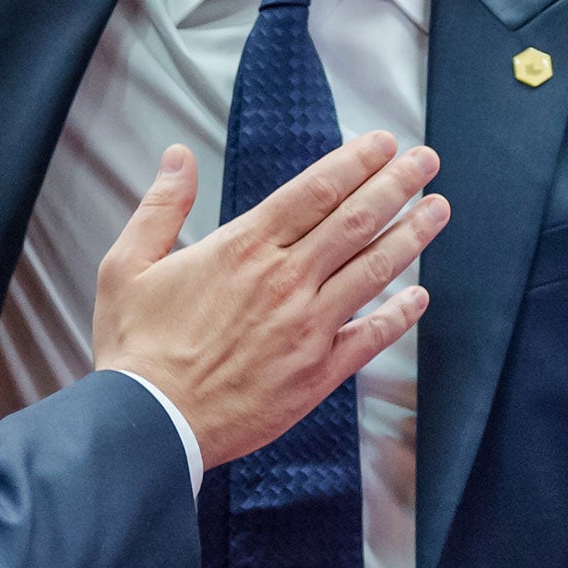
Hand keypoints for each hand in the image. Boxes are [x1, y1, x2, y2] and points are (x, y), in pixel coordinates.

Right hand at [93, 133, 447, 469]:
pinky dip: (398, 316)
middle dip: (397, 185)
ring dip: (411, 236)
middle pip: (355, 220)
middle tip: (426, 160)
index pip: (315, 191)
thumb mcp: (129, 264)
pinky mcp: (316, 375)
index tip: (384, 143)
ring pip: (372, 271)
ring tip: (438, 209)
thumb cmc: (136, 348)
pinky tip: (419, 298)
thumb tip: (177, 157)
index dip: (355, 162)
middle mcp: (284, 281)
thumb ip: (161, 206)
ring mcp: (307, 328)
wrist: (149, 424)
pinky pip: (370, 339)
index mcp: (243, 248)